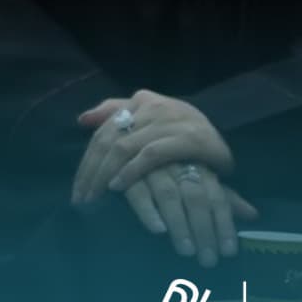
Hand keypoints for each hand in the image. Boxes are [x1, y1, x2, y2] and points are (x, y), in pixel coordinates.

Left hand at [73, 90, 233, 203]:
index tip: (77, 188)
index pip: (103, 131)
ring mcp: (169, 121)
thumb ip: (116, 113)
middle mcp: (152, 107)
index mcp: (140, 101)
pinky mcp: (187, 138)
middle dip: (91, 171)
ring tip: (94, 198)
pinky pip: (149, 155)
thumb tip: (83, 120)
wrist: (224, 138)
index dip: (87, 160)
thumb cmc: (182, 130)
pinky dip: (131, 171)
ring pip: (123, 147)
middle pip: (109, 140)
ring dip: (104, 174)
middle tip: (81, 199)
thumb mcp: (150, 118)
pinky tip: (118, 187)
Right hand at [122, 165, 257, 268]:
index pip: (217, 196)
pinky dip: (148, 211)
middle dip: (203, 229)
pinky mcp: (126, 173)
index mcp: (198, 167)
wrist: (129, 134)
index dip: (224, 224)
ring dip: (179, 224)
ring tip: (186, 251)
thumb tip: (253, 215)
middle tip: (207, 259)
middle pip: (195, 197)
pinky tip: (157, 230)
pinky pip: (138, 192)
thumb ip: (222, 197)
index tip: (229, 252)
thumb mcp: (199, 176)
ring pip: (169, 195)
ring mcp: (152, 167)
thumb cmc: (170, 164)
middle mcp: (178, 165)